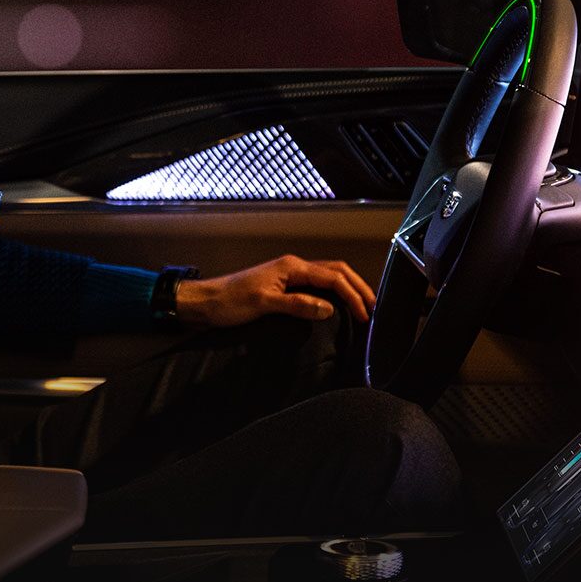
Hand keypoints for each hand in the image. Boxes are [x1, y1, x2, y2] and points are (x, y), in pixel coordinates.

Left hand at [174, 255, 375, 328]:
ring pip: (327, 276)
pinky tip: (337, 305)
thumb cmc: (229, 301)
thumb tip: (328, 308)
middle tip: (374, 307)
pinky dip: (333, 292)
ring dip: (347, 288)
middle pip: (335, 271)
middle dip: (357, 286)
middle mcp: (293, 267)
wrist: (206, 302)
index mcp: (291, 267)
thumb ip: (297, 304)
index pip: (333, 277)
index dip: (353, 295)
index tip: (365, 314)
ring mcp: (288, 275)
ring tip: (363, 305)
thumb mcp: (264, 304)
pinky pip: (316, 285)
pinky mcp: (283, 286)